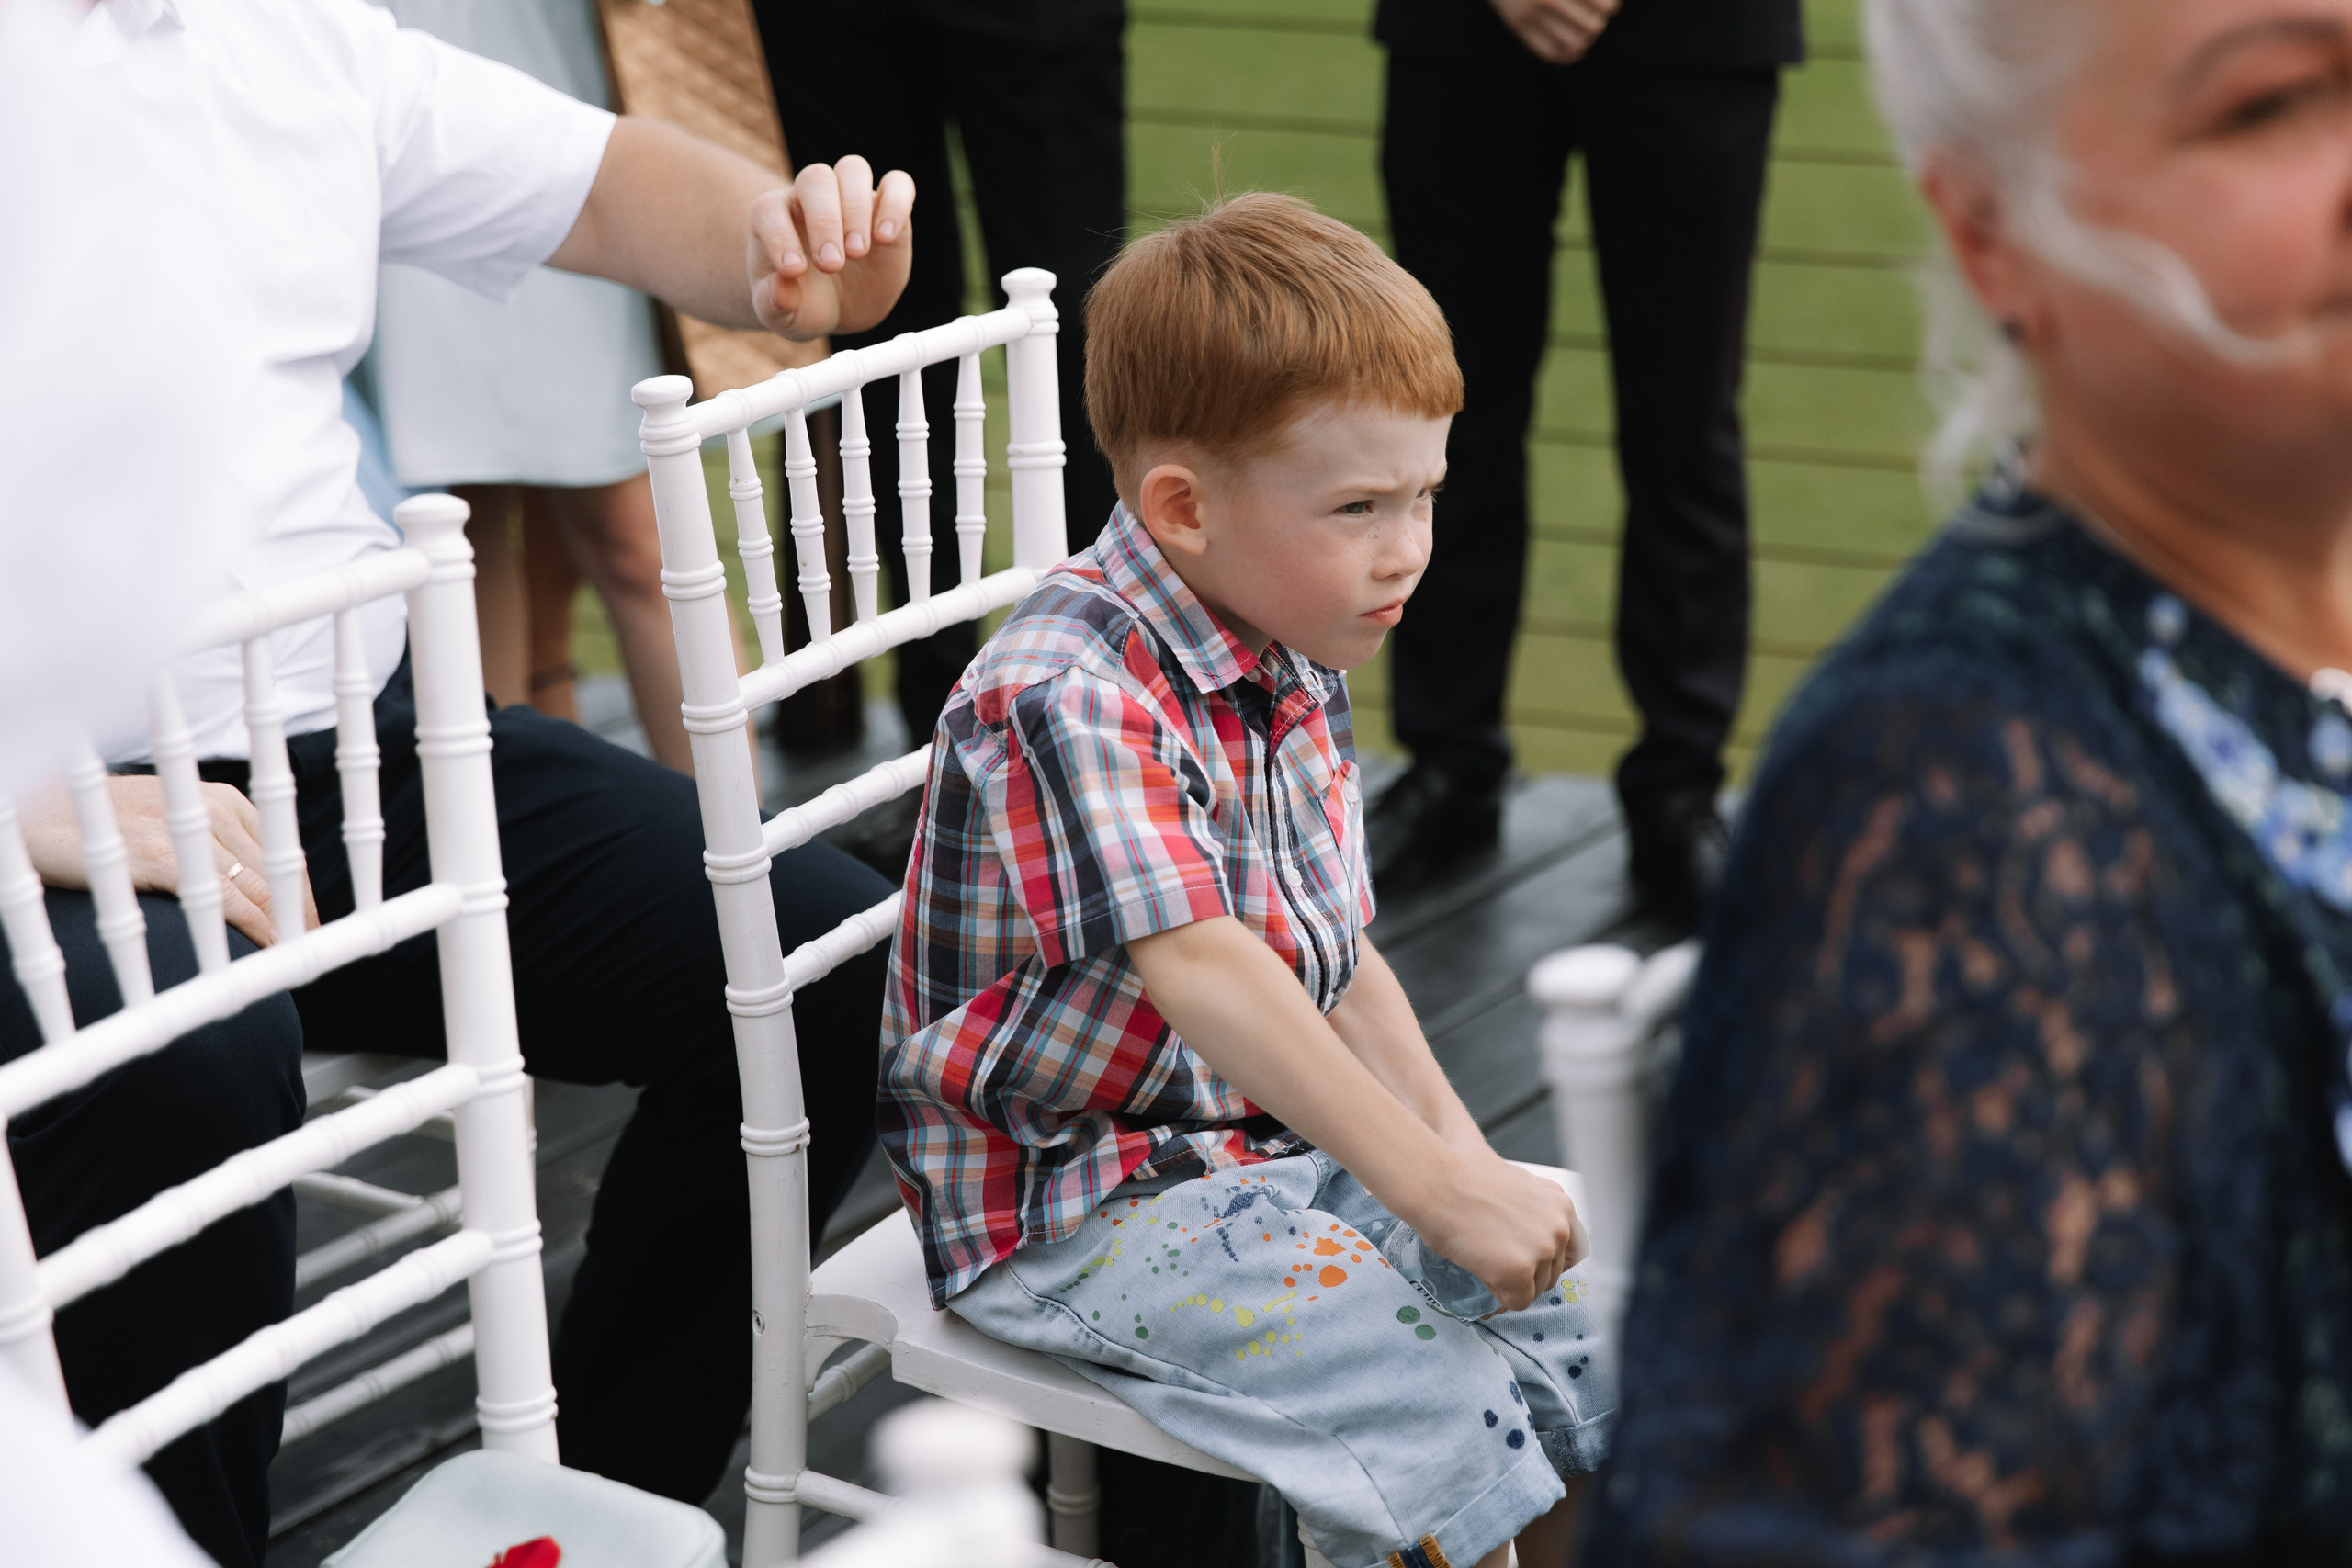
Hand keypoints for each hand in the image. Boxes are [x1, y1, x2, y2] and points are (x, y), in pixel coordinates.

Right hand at [18, 776, 317, 948]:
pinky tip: (268, 954)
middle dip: (301, 921)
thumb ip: (208, 850)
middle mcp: (215, 811)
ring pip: (262, 890)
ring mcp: (187, 833)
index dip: (304, 899)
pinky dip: (254, 930)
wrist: (38, 812)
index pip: (285, 857)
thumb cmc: (103, 824)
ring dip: (285, 932)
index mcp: (224, 801)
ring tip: (293, 968)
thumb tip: (248, 895)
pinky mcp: (159, 858)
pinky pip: (225, 901)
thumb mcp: (169, 823)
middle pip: (281, 876)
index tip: (313, 933)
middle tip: (309, 959)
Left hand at [748, 156, 916, 339]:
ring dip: (856, 208)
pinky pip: (897, 184)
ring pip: (853, 170)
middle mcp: (810, 197)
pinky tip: (887, 237)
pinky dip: (896, 203)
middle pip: (815, 180)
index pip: (770, 210)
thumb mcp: (785, 315)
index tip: (795, 272)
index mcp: (774, 217)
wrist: (841, 307)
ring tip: (858, 252)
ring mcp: (850, 197)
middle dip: (824, 221)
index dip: (780, 237)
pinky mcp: (886, 206)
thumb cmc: (805, 304)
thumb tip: (780, 290)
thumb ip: (774, 303)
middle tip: (832, 266)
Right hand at [1405, 1152, 1587, 1312]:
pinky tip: (1483, 1275)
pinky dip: (1500, 1297)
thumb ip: (1537, 1210)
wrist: (1438, 1183)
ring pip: (1535, 1290)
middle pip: (1552, 1273)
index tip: (1530, 1262)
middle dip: (1527, 1273)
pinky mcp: (1519, 1272)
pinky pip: (1517, 1302)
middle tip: (1497, 1261)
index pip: (1572, 1251)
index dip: (1548, 1260)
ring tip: (1486, 1263)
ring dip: (1512, 1284)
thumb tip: (1532, 1233)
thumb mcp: (1519, 1184)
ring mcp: (1541, 1250)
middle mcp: (1559, 1228)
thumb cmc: (1465, 1178)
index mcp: (1562, 1206)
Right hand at [1488, 0, 1618, 63]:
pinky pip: (1550, 53)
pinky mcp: (1518, 27)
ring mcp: (1531, 16)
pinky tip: (1573, 47)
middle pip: (1591, 27)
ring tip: (1583, 33)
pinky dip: (1567, 55)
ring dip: (1583, 40)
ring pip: (1573, 44)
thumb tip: (1609, 7)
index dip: (1611, 7)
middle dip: (1597, 23)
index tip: (1608, 6)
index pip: (1605, 6)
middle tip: (1593, 18)